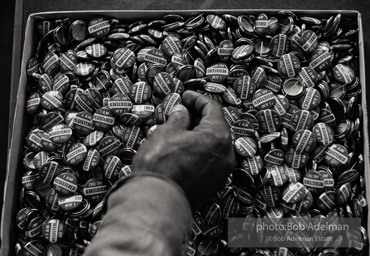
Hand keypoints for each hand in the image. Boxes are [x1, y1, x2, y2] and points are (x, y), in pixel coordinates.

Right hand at [132, 91, 235, 208]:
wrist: (156, 201)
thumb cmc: (160, 164)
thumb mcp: (166, 132)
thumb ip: (179, 118)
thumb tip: (182, 112)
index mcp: (218, 136)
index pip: (212, 108)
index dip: (197, 99)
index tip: (186, 96)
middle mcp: (226, 154)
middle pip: (216, 127)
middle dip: (199, 117)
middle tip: (182, 112)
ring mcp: (221, 172)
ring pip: (213, 145)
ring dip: (199, 134)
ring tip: (180, 130)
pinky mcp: (214, 184)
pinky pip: (210, 160)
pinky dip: (200, 150)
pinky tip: (184, 148)